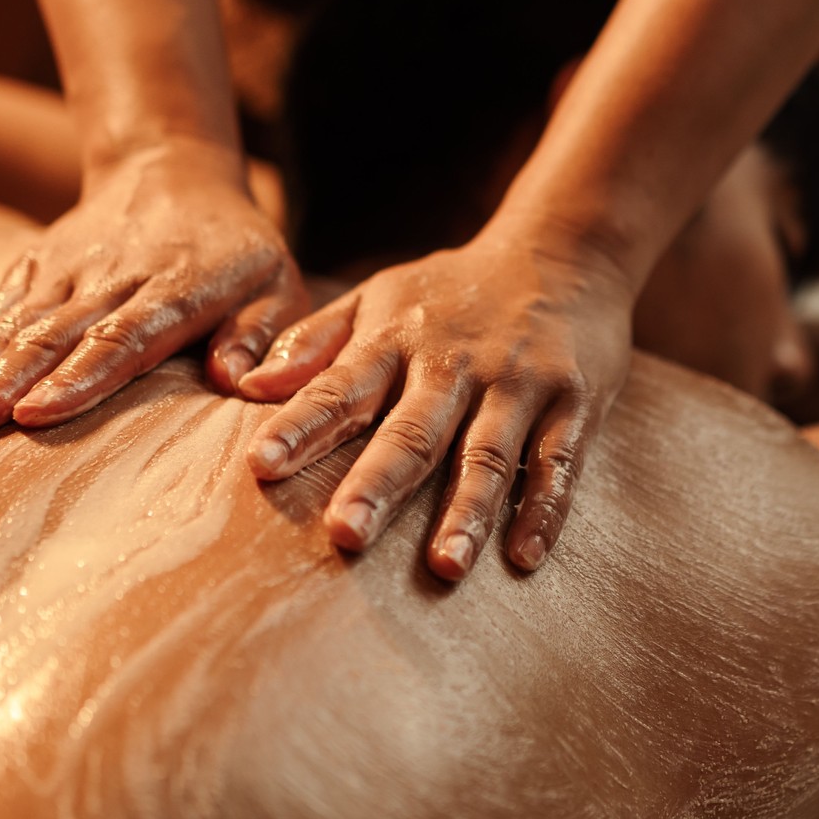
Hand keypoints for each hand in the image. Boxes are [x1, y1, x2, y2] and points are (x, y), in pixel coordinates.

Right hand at [0, 141, 308, 443]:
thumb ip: (263, 335)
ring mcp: (68, 268)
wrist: (175, 172)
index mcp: (179, 286)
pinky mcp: (37, 266)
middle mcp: (115, 275)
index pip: (123, 335)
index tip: (36, 415)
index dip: (80, 376)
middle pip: (54, 337)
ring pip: (17, 327)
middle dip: (2, 387)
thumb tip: (239, 384)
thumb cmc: (240, 253)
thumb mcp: (277, 286)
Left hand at [235, 226, 633, 580]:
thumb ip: (315, 342)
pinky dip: (543, 509)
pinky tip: (524, 556)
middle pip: (412, 431)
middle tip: (344, 535)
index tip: (260, 466)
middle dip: (378, 483)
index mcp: (396, 339)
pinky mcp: (573, 402)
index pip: (340, 387)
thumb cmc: (453, 290)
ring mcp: (517, 384)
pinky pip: (557, 462)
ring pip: (488, 455)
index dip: (300, 426)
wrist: (564, 252)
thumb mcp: (379, 297)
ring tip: (445, 567)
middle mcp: (454, 364)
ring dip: (467, 512)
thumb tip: (246, 386)